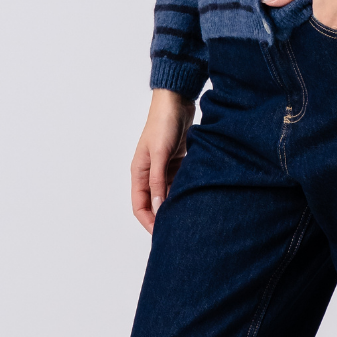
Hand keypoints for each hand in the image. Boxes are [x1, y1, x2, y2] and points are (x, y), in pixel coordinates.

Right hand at [131, 89, 195, 233]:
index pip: (140, 206)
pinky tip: (197, 199)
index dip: (149, 222)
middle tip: (178, 232)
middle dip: (163, 218)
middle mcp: (150, 173)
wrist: (176, 102)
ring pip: (168, 195)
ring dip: (176, 205)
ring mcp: (164, 169)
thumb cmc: (163, 124)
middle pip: (154, 203)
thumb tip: (159, 207)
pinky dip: (186, 192)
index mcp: (139, 172)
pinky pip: (180, 184)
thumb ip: (158, 180)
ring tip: (190, 218)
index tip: (162, 235)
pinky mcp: (177, 163)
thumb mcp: (159, 153)